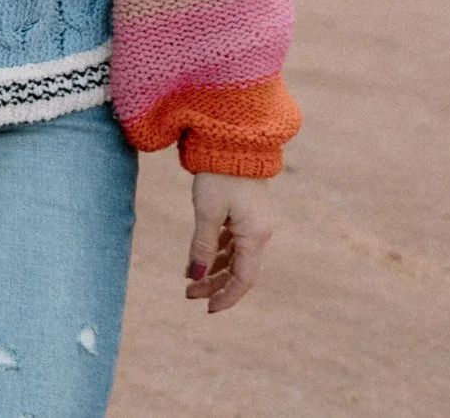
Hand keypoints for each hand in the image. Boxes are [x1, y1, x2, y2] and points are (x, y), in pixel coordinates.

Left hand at [185, 172, 272, 311]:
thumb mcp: (207, 211)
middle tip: (189, 294)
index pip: (244, 280)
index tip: (207, 309)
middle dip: (214, 284)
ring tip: (190, 279)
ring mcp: (255, 222)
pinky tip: (200, 257)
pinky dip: (217, 251)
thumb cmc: (219, 175)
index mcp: (255, 235)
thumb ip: (202, 246)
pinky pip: (234, 241)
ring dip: (214, 269)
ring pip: (235, 256)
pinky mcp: (247, 212)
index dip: (226, 297)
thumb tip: (196, 277)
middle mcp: (260, 232)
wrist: (234, 140)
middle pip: (239, 270)